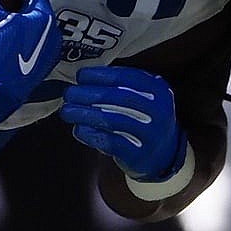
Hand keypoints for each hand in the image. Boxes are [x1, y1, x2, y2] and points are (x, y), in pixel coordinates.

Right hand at [0, 0, 58, 124]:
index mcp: (43, 18)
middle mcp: (52, 35)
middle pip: (35, 2)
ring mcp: (48, 54)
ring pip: (34, 22)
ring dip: (20, 9)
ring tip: (2, 0)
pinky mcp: (39, 68)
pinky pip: (32, 39)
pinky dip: (20, 28)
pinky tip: (6, 26)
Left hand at [61, 64, 188, 180]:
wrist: (164, 156)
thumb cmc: (144, 120)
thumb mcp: (144, 97)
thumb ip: (121, 85)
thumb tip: (83, 77)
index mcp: (158, 89)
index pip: (126, 76)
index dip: (100, 74)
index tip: (80, 76)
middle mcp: (158, 110)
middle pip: (118, 97)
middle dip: (88, 93)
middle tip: (69, 93)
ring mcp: (151, 134)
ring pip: (112, 120)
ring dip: (84, 114)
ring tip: (67, 111)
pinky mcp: (138, 154)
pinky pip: (111, 142)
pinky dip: (91, 134)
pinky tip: (78, 129)